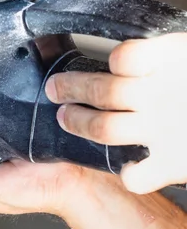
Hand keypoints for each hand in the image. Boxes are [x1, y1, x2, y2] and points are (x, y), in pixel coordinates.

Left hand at [45, 33, 186, 193]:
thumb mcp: (180, 55)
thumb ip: (150, 54)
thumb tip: (121, 58)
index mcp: (169, 62)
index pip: (127, 57)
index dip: (113, 60)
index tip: (92, 62)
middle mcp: (162, 96)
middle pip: (104, 90)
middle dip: (71, 88)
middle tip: (54, 89)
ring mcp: (166, 130)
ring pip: (106, 127)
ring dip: (80, 121)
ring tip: (65, 117)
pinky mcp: (173, 164)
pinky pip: (136, 174)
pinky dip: (126, 172)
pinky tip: (119, 166)